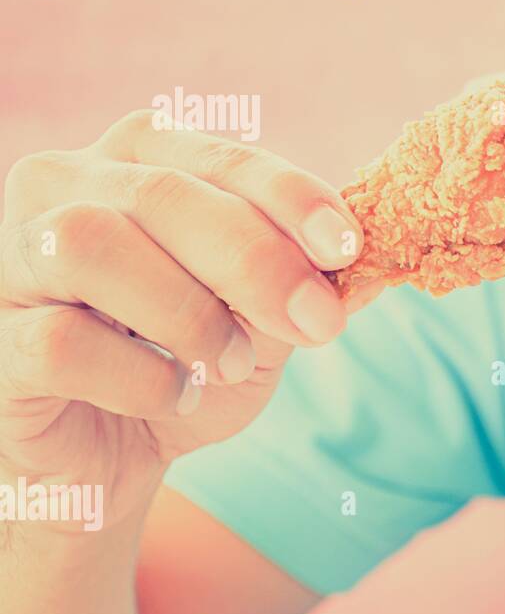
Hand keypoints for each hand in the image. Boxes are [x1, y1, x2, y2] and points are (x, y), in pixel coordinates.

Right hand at [0, 110, 369, 534]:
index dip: (290, 196)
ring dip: (189, 313)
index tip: (348, 250)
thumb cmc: (184, 368)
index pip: (219, 154)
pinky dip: (140, 376)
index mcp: (140, 163)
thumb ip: (301, 286)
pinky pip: (61, 341)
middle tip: (316, 325)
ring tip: (228, 363)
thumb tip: (361, 266)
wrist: (103, 459)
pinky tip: (171, 396)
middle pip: (164, 193)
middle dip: (257, 261)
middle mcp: (64, 187)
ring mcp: (10, 256)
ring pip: (92, 244)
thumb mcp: (261, 324)